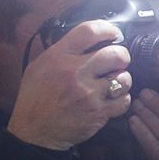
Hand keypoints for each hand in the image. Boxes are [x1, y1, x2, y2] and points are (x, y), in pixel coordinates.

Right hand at [6, 21, 131, 149]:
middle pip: (116, 54)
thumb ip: (61, 52)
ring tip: (112, 84)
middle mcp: (75, 72)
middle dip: (122, 57)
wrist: (34, 130)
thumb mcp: (39, 67)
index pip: (89, 31)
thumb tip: (86, 41)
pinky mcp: (98, 112)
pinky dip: (122, 100)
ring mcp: (88, 93)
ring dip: (122, 80)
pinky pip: (124, 100)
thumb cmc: (35, 98)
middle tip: (118, 62)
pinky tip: (111, 100)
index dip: (108, 29)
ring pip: (124, 78)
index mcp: (58, 57)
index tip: (114, 34)